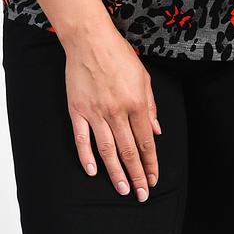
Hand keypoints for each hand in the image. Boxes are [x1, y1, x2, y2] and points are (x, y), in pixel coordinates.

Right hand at [63, 24, 161, 201]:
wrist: (90, 39)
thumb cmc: (118, 54)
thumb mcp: (143, 76)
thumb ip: (150, 105)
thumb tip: (156, 130)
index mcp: (136, 102)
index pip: (145, 141)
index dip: (150, 163)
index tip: (153, 178)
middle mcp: (117, 111)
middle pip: (128, 151)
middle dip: (137, 175)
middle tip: (141, 194)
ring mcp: (96, 112)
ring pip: (108, 150)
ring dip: (116, 173)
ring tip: (123, 189)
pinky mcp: (78, 110)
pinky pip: (82, 139)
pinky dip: (87, 157)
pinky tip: (93, 171)